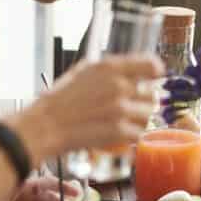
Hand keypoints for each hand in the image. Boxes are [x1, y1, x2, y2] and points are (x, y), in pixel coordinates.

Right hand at [10, 54, 164, 161]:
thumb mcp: (84, 71)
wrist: (45, 126)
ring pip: (148, 115)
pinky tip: (119, 135)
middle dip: (144, 102)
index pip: (151, 64)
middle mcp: (119, 86)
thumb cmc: (60, 99)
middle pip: (152, 94)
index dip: (155, 73)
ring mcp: (120, 109)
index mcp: (111, 68)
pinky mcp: (119, 131)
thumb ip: (110, 69)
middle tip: (131, 108)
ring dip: (139, 120)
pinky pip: (138, 133)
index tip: (153, 78)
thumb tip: (132, 68)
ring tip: (123, 122)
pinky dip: (131, 136)